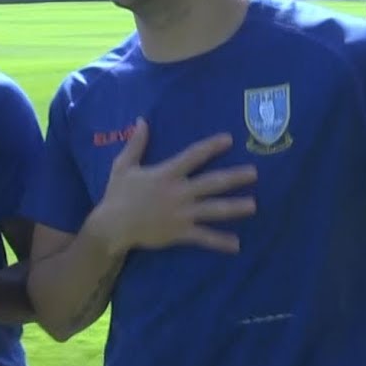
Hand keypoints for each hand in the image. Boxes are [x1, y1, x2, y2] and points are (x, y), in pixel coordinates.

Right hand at [93, 118, 256, 255]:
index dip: (211, 147)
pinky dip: (220, 241)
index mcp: (166, 174)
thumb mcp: (123, 165)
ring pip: (213, 210)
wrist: (111, 225)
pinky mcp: (180, 233)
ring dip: (234, 207)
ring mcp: (181, 214)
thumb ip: (136, 143)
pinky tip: (237, 244)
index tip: (229, 139)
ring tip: (253, 205)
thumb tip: (142, 121)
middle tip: (254, 173)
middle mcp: (178, 192)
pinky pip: (204, 237)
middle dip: (234, 177)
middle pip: (212, 183)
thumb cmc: (117, 194)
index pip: (193, 156)